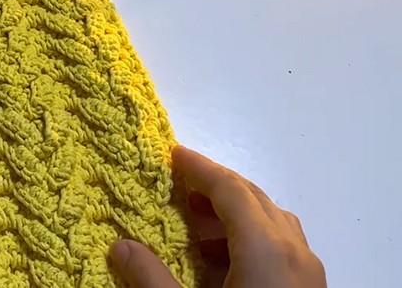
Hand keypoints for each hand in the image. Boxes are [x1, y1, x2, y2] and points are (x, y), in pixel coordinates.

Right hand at [109, 146, 325, 287]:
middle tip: (176, 186)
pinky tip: (218, 265)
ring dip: (232, 216)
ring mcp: (308, 275)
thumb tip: (119, 247)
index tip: (172, 154)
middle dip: (215, 188)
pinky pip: (280, 250)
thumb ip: (150, 279)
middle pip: (255, 201)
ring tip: (191, 227)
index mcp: (266, 248)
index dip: (200, 168)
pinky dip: (247, 241)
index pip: (231, 190)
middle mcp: (295, 253)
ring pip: (272, 225)